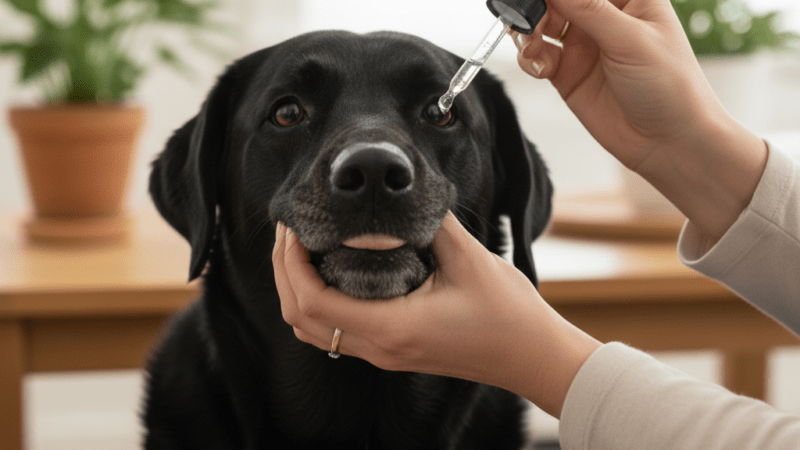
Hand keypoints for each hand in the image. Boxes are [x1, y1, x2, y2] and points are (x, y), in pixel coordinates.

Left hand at [273, 211, 600, 417]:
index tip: (293, 227)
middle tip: (289, 232)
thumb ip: (429, 223)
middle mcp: (381, 348)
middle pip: (302, 319)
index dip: (291, 262)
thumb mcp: (469, 258)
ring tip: (302, 250)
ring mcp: (384, 355)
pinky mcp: (392, 353)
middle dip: (285, 273)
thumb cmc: (507, 312)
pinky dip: (318, 305)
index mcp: (393, 326)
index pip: (313, 301)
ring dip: (297, 291)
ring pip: (314, 332)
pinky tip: (329, 274)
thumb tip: (401, 193)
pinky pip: (336, 335)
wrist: (531, 356)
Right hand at [514, 0, 766, 243]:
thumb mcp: (629, 39)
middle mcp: (604, 16)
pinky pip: (537, 56)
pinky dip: (529, 58)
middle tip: (531, 22)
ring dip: (529, 31)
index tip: (541, 0)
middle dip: (538, 6)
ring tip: (533, 48)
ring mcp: (584, 44)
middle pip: (558, 0)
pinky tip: (540, 69)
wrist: (669, 143)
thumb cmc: (670, 86)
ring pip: (541, 23)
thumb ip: (588, 8)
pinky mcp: (568, 73)